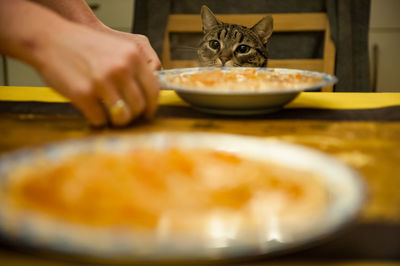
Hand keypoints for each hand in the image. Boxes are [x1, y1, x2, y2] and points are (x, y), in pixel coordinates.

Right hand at [34, 21, 159, 126]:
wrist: (50, 39)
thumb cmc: (84, 46)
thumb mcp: (118, 49)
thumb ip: (135, 69)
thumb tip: (147, 96)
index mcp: (133, 57)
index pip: (154, 90)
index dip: (152, 106)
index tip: (147, 112)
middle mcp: (121, 69)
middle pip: (139, 106)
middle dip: (133, 115)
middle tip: (124, 115)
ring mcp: (102, 82)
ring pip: (123, 117)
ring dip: (117, 121)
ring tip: (109, 115)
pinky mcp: (83, 94)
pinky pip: (100, 119)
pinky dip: (96, 119)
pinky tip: (91, 110)